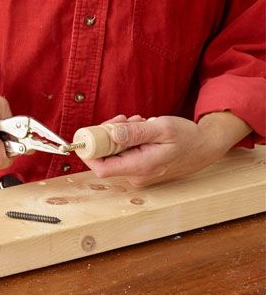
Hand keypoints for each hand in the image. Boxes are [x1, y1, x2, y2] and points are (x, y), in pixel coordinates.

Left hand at [84, 112, 251, 186]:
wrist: (205, 147)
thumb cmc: (187, 138)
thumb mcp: (162, 128)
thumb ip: (136, 132)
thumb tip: (111, 134)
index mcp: (140, 167)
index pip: (101, 168)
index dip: (90, 151)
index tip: (92, 133)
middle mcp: (136, 175)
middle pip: (106, 157)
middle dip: (109, 135)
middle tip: (125, 119)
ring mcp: (138, 173)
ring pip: (115, 152)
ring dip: (121, 134)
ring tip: (139, 122)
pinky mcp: (141, 168)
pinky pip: (125, 153)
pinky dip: (128, 139)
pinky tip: (141, 129)